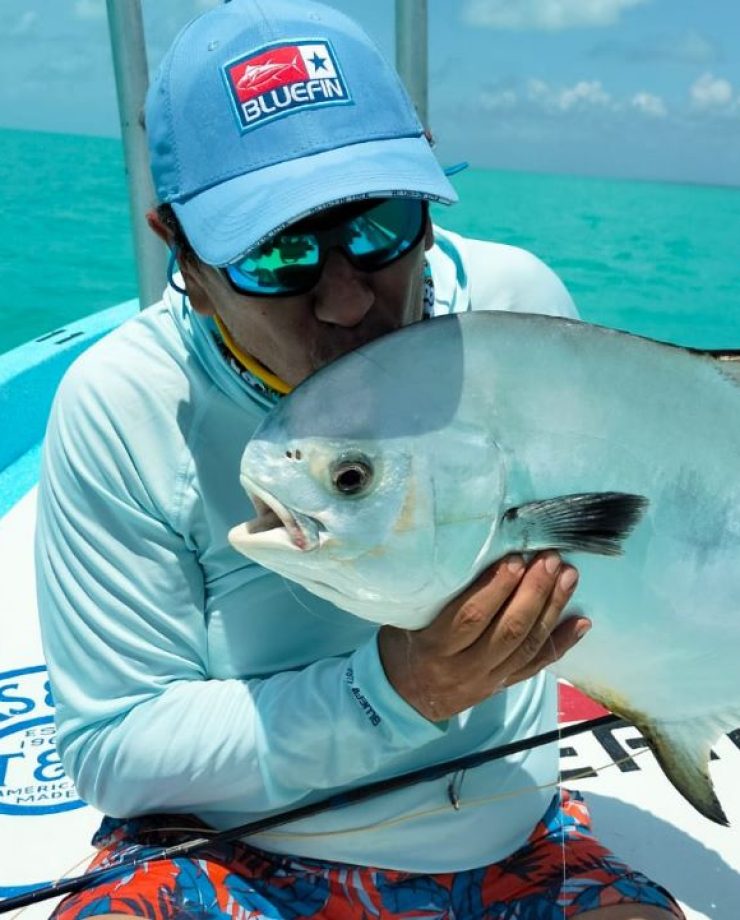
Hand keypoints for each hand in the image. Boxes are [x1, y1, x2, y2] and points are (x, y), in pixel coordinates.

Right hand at [377, 552, 589, 721]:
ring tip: (568, 576)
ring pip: (526, 646)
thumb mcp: (406, 620)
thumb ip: (433, 597)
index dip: (496, 588)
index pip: (471, 617)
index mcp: (435, 648)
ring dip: (551, 609)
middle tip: (549, 559)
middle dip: (533, 592)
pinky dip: (561, 643)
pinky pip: (536, 665)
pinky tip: (581, 622)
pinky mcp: (503, 687)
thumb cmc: (403, 645)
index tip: (515, 558)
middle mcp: (464, 668)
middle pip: (506, 630)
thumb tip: (464, 553)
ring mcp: (487, 680)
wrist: (404, 698)